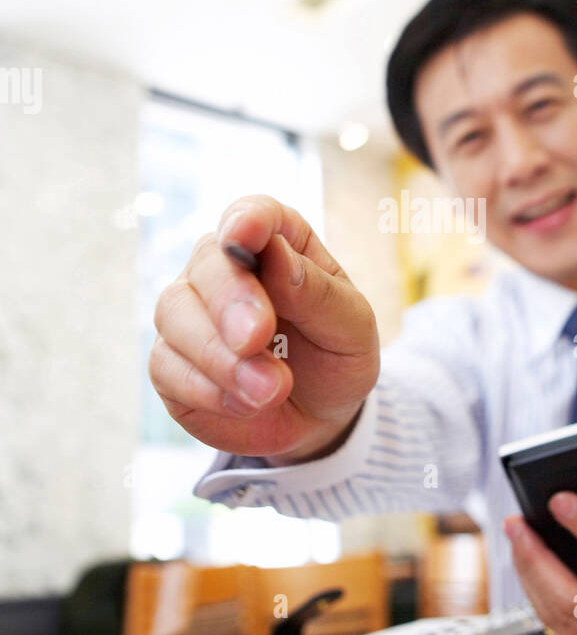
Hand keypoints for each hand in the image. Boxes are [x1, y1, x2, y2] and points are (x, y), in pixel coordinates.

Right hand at [149, 195, 379, 458]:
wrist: (319, 419)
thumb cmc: (336, 356)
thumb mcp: (351, 327)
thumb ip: (318, 293)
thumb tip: (275, 256)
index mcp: (275, 244)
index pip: (252, 214)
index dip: (246, 220)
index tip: (244, 235)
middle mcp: (223, 269)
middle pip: (207, 263)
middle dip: (230, 301)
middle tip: (256, 338)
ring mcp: (189, 314)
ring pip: (175, 314)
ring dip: (221, 356)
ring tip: (271, 389)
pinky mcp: (170, 363)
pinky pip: (167, 366)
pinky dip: (208, 389)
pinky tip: (247, 404)